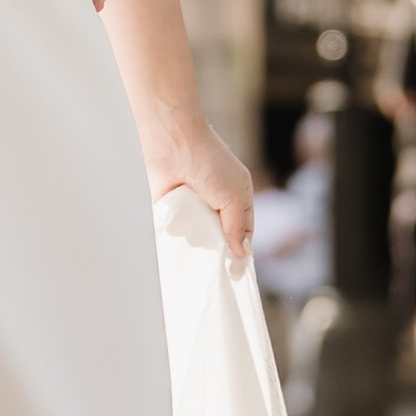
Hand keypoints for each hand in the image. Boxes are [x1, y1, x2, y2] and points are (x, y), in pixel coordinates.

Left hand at [141, 114, 254, 270]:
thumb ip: (238, 228)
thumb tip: (243, 255)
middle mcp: (216, 202)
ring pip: (197, 237)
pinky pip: (177, 230)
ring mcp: (193, 205)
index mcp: (238, 197)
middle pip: (219, 237)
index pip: (244, 231)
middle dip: (216, 246)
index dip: (241, 250)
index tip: (235, 271)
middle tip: (212, 255)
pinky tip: (177, 231)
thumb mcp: (234, 197)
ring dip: (195, 238)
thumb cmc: (210, 164)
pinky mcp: (172, 207)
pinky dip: (177, 232)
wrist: (174, 143)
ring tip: (193, 230)